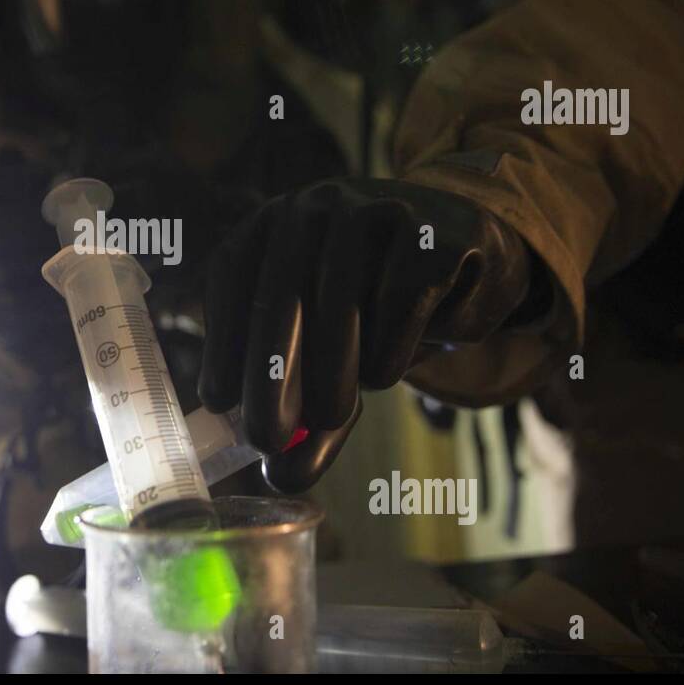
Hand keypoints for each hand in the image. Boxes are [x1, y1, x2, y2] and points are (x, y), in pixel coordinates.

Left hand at [199, 177, 532, 491]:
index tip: (218, 402)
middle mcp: (313, 207)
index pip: (232, 281)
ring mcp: (373, 210)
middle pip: (281, 297)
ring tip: (331, 415)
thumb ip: (304, 411)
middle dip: (270, 377)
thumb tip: (280, 478)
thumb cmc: (375, 312)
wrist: (465, 262)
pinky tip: (388, 371)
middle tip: (265, 439)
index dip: (223, 342)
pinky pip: (401, 302)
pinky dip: (391, 351)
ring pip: (341, 304)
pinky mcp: (430, 233)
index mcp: (269, 227)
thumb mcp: (328, 355)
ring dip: (333, 375)